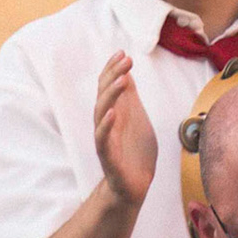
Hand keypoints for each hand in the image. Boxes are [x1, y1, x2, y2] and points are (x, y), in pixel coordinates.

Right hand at [93, 51, 156, 207]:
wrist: (133, 186)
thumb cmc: (134, 152)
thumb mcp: (137, 119)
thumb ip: (130, 98)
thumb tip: (126, 73)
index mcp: (114, 113)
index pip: (107, 86)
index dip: (113, 69)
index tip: (122, 52)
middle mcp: (106, 123)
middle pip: (103, 95)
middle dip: (113, 76)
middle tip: (126, 59)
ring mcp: (106, 139)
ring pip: (101, 113)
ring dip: (110, 95)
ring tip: (122, 80)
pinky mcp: (108, 157)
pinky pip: (103, 140)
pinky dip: (106, 126)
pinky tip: (112, 113)